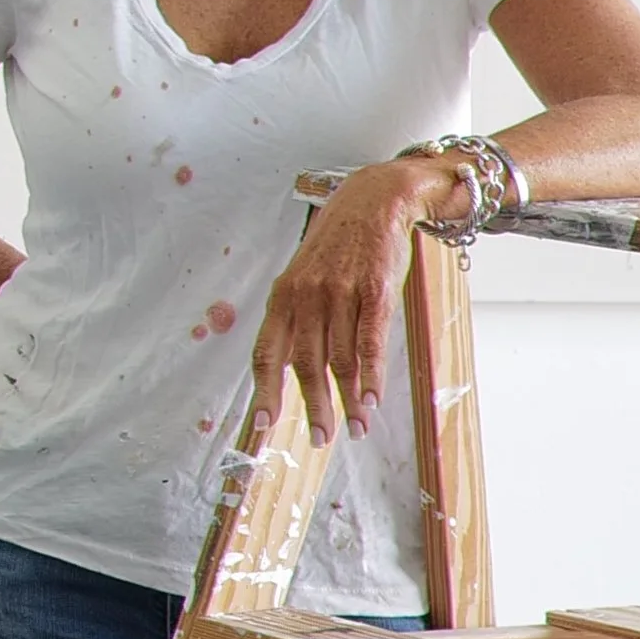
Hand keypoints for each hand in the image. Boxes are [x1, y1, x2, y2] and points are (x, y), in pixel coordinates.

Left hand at [246, 160, 458, 445]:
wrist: (374, 200)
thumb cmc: (337, 245)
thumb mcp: (303, 277)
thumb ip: (294, 322)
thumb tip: (284, 371)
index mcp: (283, 296)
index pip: (267, 353)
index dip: (265, 392)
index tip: (263, 426)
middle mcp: (307, 296)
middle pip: (306, 365)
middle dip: (314, 407)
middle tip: (321, 438)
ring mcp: (341, 293)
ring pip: (341, 360)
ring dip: (349, 400)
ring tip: (355, 427)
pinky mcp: (375, 291)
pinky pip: (371, 342)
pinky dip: (372, 377)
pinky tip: (373, 399)